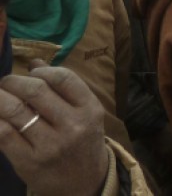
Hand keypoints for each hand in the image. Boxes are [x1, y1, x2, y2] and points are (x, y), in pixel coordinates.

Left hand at [0, 60, 108, 195]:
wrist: (85, 184)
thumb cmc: (83, 142)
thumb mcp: (84, 114)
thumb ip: (63, 88)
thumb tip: (33, 62)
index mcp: (90, 110)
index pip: (63, 78)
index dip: (42, 70)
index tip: (32, 73)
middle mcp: (73, 126)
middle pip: (35, 90)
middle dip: (13, 81)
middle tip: (7, 83)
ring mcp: (50, 145)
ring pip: (14, 110)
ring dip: (0, 97)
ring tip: (0, 96)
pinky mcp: (29, 161)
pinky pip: (3, 133)